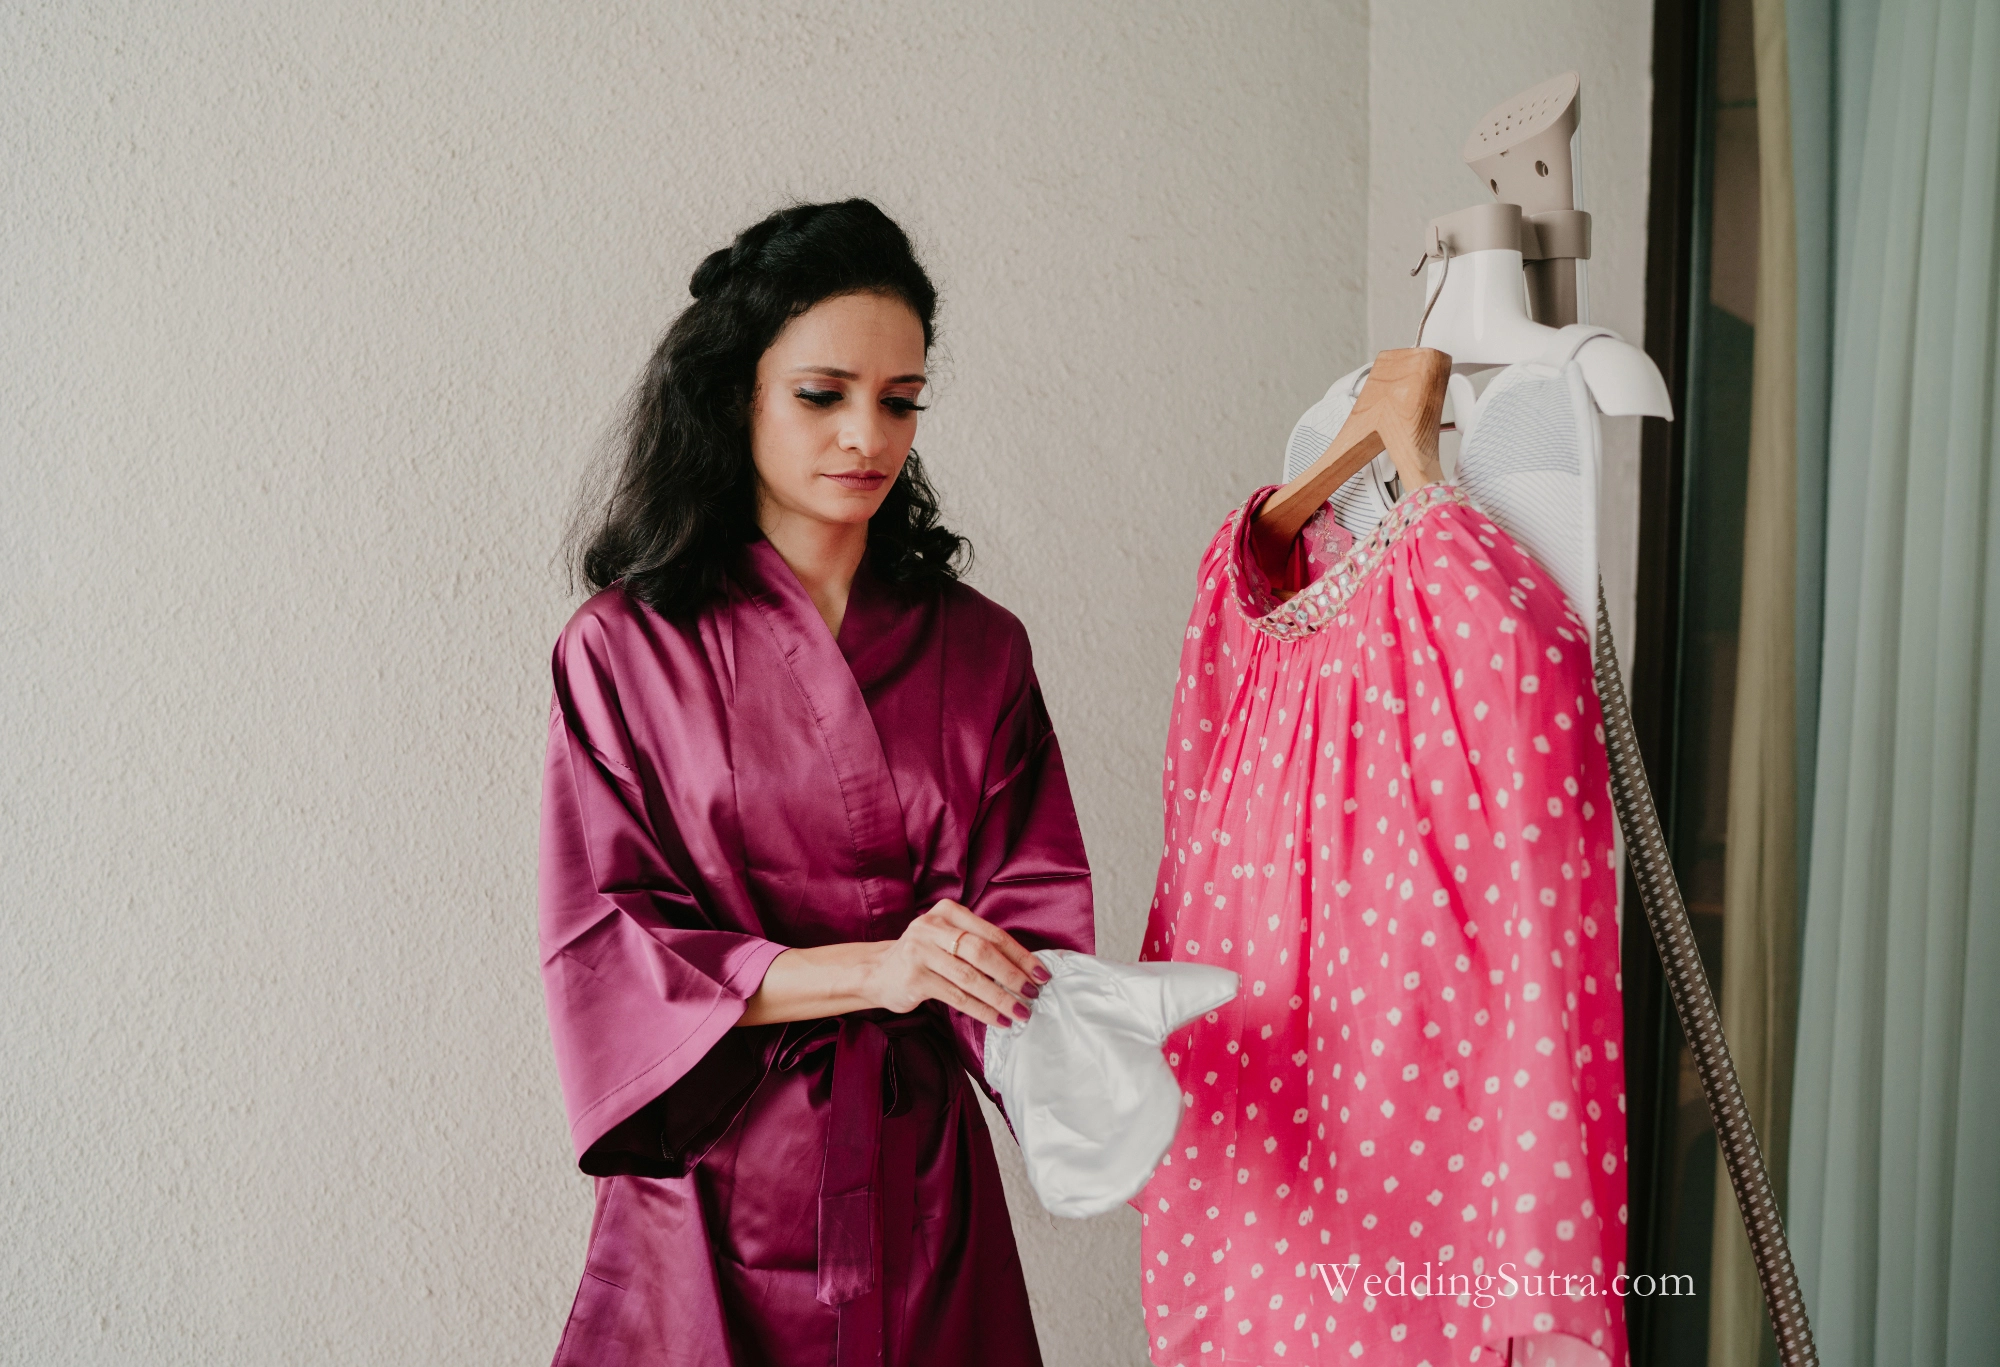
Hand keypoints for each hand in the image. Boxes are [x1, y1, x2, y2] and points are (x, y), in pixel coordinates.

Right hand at [859, 899, 1052, 1028]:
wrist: (877, 972)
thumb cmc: (924, 957)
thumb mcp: (947, 940)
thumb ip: (978, 945)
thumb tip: (1024, 970)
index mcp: (948, 912)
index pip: (992, 933)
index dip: (1020, 955)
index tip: (1041, 973)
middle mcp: (932, 927)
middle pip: (983, 952)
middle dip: (1013, 975)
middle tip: (1034, 993)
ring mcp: (920, 951)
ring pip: (971, 977)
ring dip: (1000, 997)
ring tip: (1020, 1012)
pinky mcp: (914, 977)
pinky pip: (956, 996)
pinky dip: (981, 1010)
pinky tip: (997, 1020)